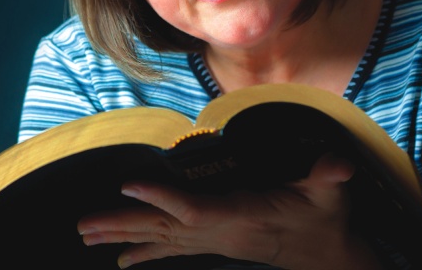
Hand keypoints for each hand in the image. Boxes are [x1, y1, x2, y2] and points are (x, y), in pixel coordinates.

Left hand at [77, 153, 383, 268]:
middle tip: (82, 226)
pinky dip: (144, 250)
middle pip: (163, 229)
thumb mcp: (330, 196)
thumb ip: (328, 177)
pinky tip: (120, 258)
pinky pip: (171, 247)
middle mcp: (219, 233)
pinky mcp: (213, 244)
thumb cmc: (324, 221)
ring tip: (87, 234)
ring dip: (123, 235)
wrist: (326, 257)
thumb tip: (339, 164)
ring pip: (160, 238)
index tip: (127, 185)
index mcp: (241, 216)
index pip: (194, 209)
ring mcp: (213, 242)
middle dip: (122, 225)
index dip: (161, 199)